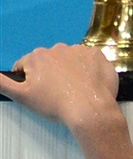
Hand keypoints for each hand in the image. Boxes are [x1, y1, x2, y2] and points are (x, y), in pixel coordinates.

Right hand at [0, 43, 119, 127]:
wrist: (90, 110)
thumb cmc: (56, 104)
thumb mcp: (22, 96)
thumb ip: (2, 83)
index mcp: (37, 56)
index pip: (27, 65)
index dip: (32, 80)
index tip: (42, 92)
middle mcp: (57, 48)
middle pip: (50, 61)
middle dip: (52, 73)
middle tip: (60, 92)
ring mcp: (79, 50)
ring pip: (71, 59)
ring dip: (71, 70)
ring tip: (76, 89)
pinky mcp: (98, 55)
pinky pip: (90, 59)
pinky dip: (90, 68)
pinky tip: (90, 82)